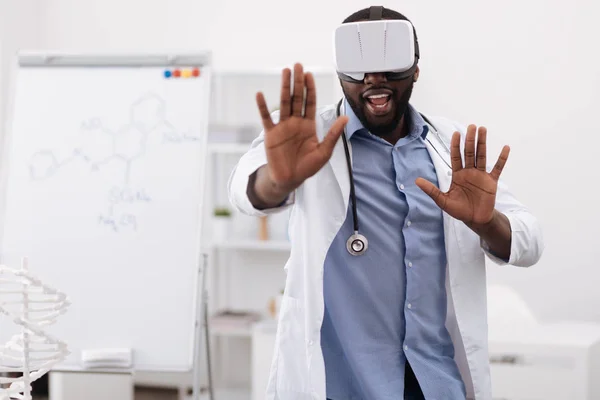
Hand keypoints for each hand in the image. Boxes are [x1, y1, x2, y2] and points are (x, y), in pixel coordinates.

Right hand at [256, 63, 348, 193]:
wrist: (290, 180)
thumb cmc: (307, 167)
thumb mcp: (324, 151)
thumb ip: (333, 134)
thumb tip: (345, 117)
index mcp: (308, 125)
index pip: (310, 102)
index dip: (310, 88)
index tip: (310, 74)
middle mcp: (295, 122)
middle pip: (297, 98)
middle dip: (298, 82)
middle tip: (298, 65)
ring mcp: (282, 127)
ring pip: (284, 103)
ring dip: (284, 87)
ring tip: (285, 71)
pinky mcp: (271, 134)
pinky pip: (266, 118)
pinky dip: (263, 107)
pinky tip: (260, 94)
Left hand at [415, 125, 509, 225]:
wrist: (474, 219)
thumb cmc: (458, 210)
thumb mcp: (442, 200)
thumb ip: (431, 190)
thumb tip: (416, 181)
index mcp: (457, 175)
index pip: (456, 156)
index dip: (456, 145)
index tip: (456, 133)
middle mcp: (469, 172)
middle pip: (469, 153)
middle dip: (470, 140)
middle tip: (472, 126)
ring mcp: (481, 175)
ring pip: (482, 156)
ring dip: (483, 143)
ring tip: (483, 129)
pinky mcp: (491, 182)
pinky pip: (498, 168)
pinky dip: (502, 159)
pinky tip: (506, 148)